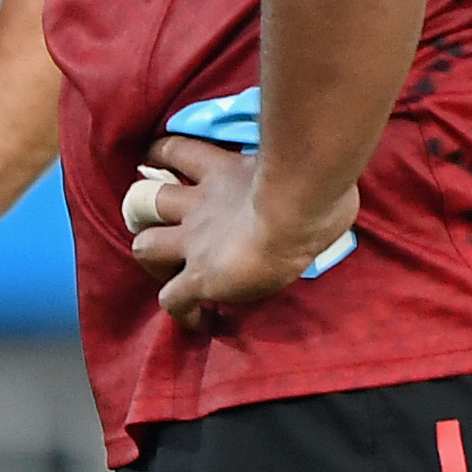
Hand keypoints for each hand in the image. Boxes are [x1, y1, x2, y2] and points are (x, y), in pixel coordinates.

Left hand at [127, 135, 344, 321]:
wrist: (297, 213)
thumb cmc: (314, 185)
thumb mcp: (303, 165)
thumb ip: (300, 171)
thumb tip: (327, 182)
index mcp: (223, 170)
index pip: (180, 152)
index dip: (166, 156)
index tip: (172, 168)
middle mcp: (200, 205)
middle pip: (146, 200)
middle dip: (145, 210)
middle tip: (159, 222)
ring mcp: (194, 244)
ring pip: (144, 248)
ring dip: (154, 257)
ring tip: (168, 268)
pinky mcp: (200, 279)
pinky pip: (173, 302)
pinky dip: (183, 313)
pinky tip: (199, 319)